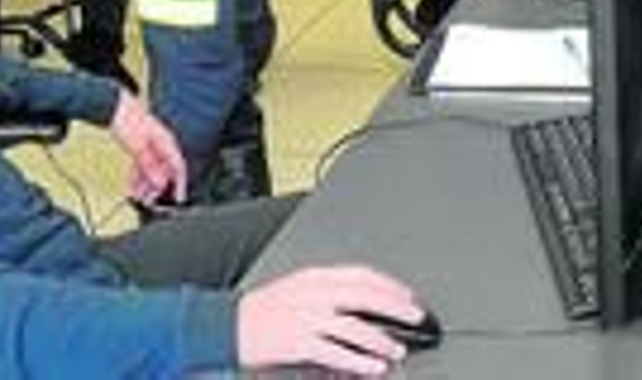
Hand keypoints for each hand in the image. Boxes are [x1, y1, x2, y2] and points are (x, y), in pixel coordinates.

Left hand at [109, 90, 187, 205]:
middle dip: (157, 188)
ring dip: (146, 184)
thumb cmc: (128, 120)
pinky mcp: (141, 146)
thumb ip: (150, 167)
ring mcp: (151, 145)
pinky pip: (143, 166)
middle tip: (149, 201)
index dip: (180, 183)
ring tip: (138, 196)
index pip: (178, 166)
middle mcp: (161, 144)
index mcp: (166, 142)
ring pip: (152, 170)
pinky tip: (133, 186)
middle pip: (164, 171)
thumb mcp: (138, 148)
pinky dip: (138, 177)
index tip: (179, 198)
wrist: (113, 109)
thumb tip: (158, 182)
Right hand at [237, 265, 421, 371]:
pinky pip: (336, 352)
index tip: (408, 296)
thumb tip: (362, 302)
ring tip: (397, 350)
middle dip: (396, 307)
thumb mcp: (297, 289)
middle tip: (417, 318)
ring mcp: (307, 318)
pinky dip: (358, 360)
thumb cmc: (262, 310)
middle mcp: (314, 294)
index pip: (362, 275)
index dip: (390, 285)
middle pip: (366, 296)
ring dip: (380, 339)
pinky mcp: (298, 343)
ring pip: (355, 327)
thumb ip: (328, 292)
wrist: (224, 324)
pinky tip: (373, 366)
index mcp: (315, 277)